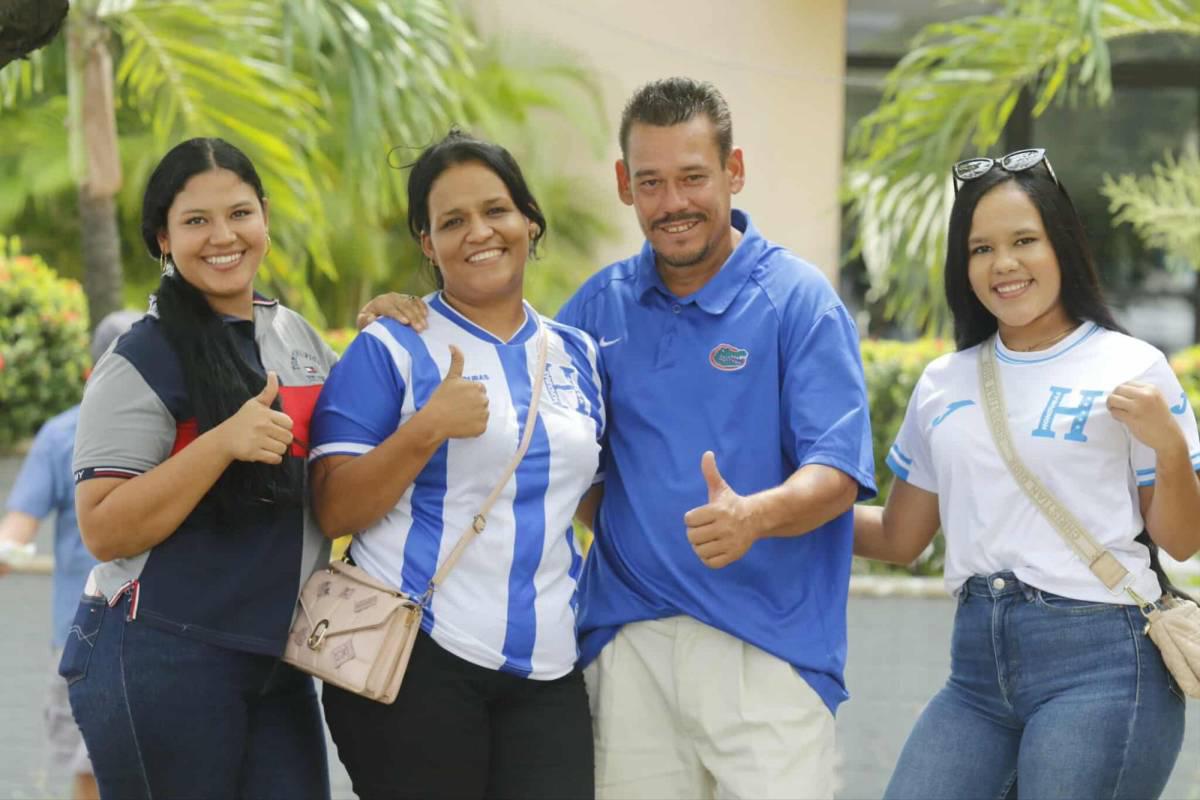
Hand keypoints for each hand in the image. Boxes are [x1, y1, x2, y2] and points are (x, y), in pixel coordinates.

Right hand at [218, 372, 294, 463]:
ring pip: (283, 449)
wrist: (224, 438)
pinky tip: (265, 453)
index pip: (289, 423)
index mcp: (265, 413)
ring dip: (277, 449)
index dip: (284, 426)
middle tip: (270, 437)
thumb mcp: (255, 403)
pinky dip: (273, 459)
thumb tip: (272, 372)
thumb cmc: (242, 420)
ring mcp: (257, 440)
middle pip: (288, 437)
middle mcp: (262, 426)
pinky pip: (275, 459)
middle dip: (281, 439)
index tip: (274, 426)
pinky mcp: (253, 453)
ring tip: (266, 445)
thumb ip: (268, 391)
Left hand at [358, 292, 427, 331]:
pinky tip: (426, 316)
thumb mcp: (362, 322)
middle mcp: (390, 297)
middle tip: (419, 329)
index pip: (390, 308)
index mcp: (378, 302)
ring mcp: (400, 297)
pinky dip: (422, 307)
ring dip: (419, 314)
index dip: (398, 315)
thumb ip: (365, 321)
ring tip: (425, 326)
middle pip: (403, 305)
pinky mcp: (407, 298)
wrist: (373, 313)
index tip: (406, 323)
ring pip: (411, 303)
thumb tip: (371, 319)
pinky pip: (417, 300)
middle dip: (412, 317)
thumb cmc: (368, 321)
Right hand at [420, 346, 488, 439]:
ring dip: (474, 415)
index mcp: (478, 387)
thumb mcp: (450, 378)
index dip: (468, 394)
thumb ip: (456, 361)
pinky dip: (473, 427)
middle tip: (458, 407)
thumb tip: (453, 345)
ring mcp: (484, 415)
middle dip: (472, 404)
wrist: (435, 420)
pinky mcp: (482, 428)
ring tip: (459, 416)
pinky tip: (462, 424)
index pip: (479, 390)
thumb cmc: (441, 398)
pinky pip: (480, 426)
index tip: (458, 398)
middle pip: (481, 401)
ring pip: (482, 414)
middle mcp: (484, 400)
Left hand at [683, 451, 757, 568]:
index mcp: (718, 510)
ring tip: (708, 539)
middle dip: (695, 533)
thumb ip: (710, 472)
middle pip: (692, 536)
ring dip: (700, 546)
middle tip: (704, 529)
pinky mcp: (733, 555)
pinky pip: (710, 562)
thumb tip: (707, 453)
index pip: (688, 519)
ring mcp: (730, 543)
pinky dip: (708, 558)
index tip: (701, 516)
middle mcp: (725, 527)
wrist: (756, 519)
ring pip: (699, 551)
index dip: (692, 518)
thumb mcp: (721, 488)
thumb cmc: (731, 504)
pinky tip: (714, 548)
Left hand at [1108, 381, 1183, 453]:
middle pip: (1118, 389)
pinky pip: (1115, 412)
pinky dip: (1115, 415)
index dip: (1121, 391)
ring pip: (1112, 399)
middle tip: (1116, 405)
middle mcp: (1145, 395)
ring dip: (1111, 406)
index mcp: (1151, 389)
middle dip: (1114, 397)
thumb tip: (1119, 391)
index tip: (1122, 399)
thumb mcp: (1155, 399)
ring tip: (1118, 412)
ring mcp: (1138, 406)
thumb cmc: (1160, 419)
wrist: (1168, 436)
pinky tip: (1122, 419)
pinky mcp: (1132, 418)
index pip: (1127, 383)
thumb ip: (1141, 393)